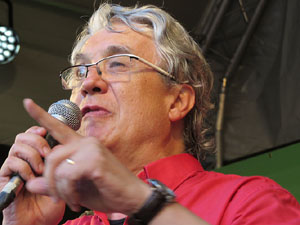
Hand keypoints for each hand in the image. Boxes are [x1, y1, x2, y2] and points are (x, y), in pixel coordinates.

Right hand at [0, 126, 64, 224]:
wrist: (39, 222)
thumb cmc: (52, 201)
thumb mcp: (61, 178)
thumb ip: (60, 162)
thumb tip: (59, 145)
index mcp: (38, 157)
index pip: (34, 135)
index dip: (37, 128)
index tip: (45, 130)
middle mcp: (25, 160)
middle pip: (24, 136)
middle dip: (37, 140)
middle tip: (48, 152)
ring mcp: (14, 168)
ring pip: (17, 146)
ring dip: (32, 155)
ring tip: (42, 169)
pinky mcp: (5, 177)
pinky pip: (11, 162)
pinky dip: (24, 168)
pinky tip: (31, 178)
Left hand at [23, 99, 151, 214]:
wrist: (132, 198)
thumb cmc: (107, 191)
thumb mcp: (75, 189)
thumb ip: (55, 184)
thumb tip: (32, 184)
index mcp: (82, 145)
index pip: (59, 128)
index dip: (41, 116)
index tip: (27, 102)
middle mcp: (87, 142)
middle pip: (52, 155)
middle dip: (50, 181)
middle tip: (58, 198)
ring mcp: (92, 149)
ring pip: (58, 166)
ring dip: (60, 189)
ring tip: (71, 200)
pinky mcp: (96, 161)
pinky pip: (68, 175)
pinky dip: (69, 191)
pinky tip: (78, 200)